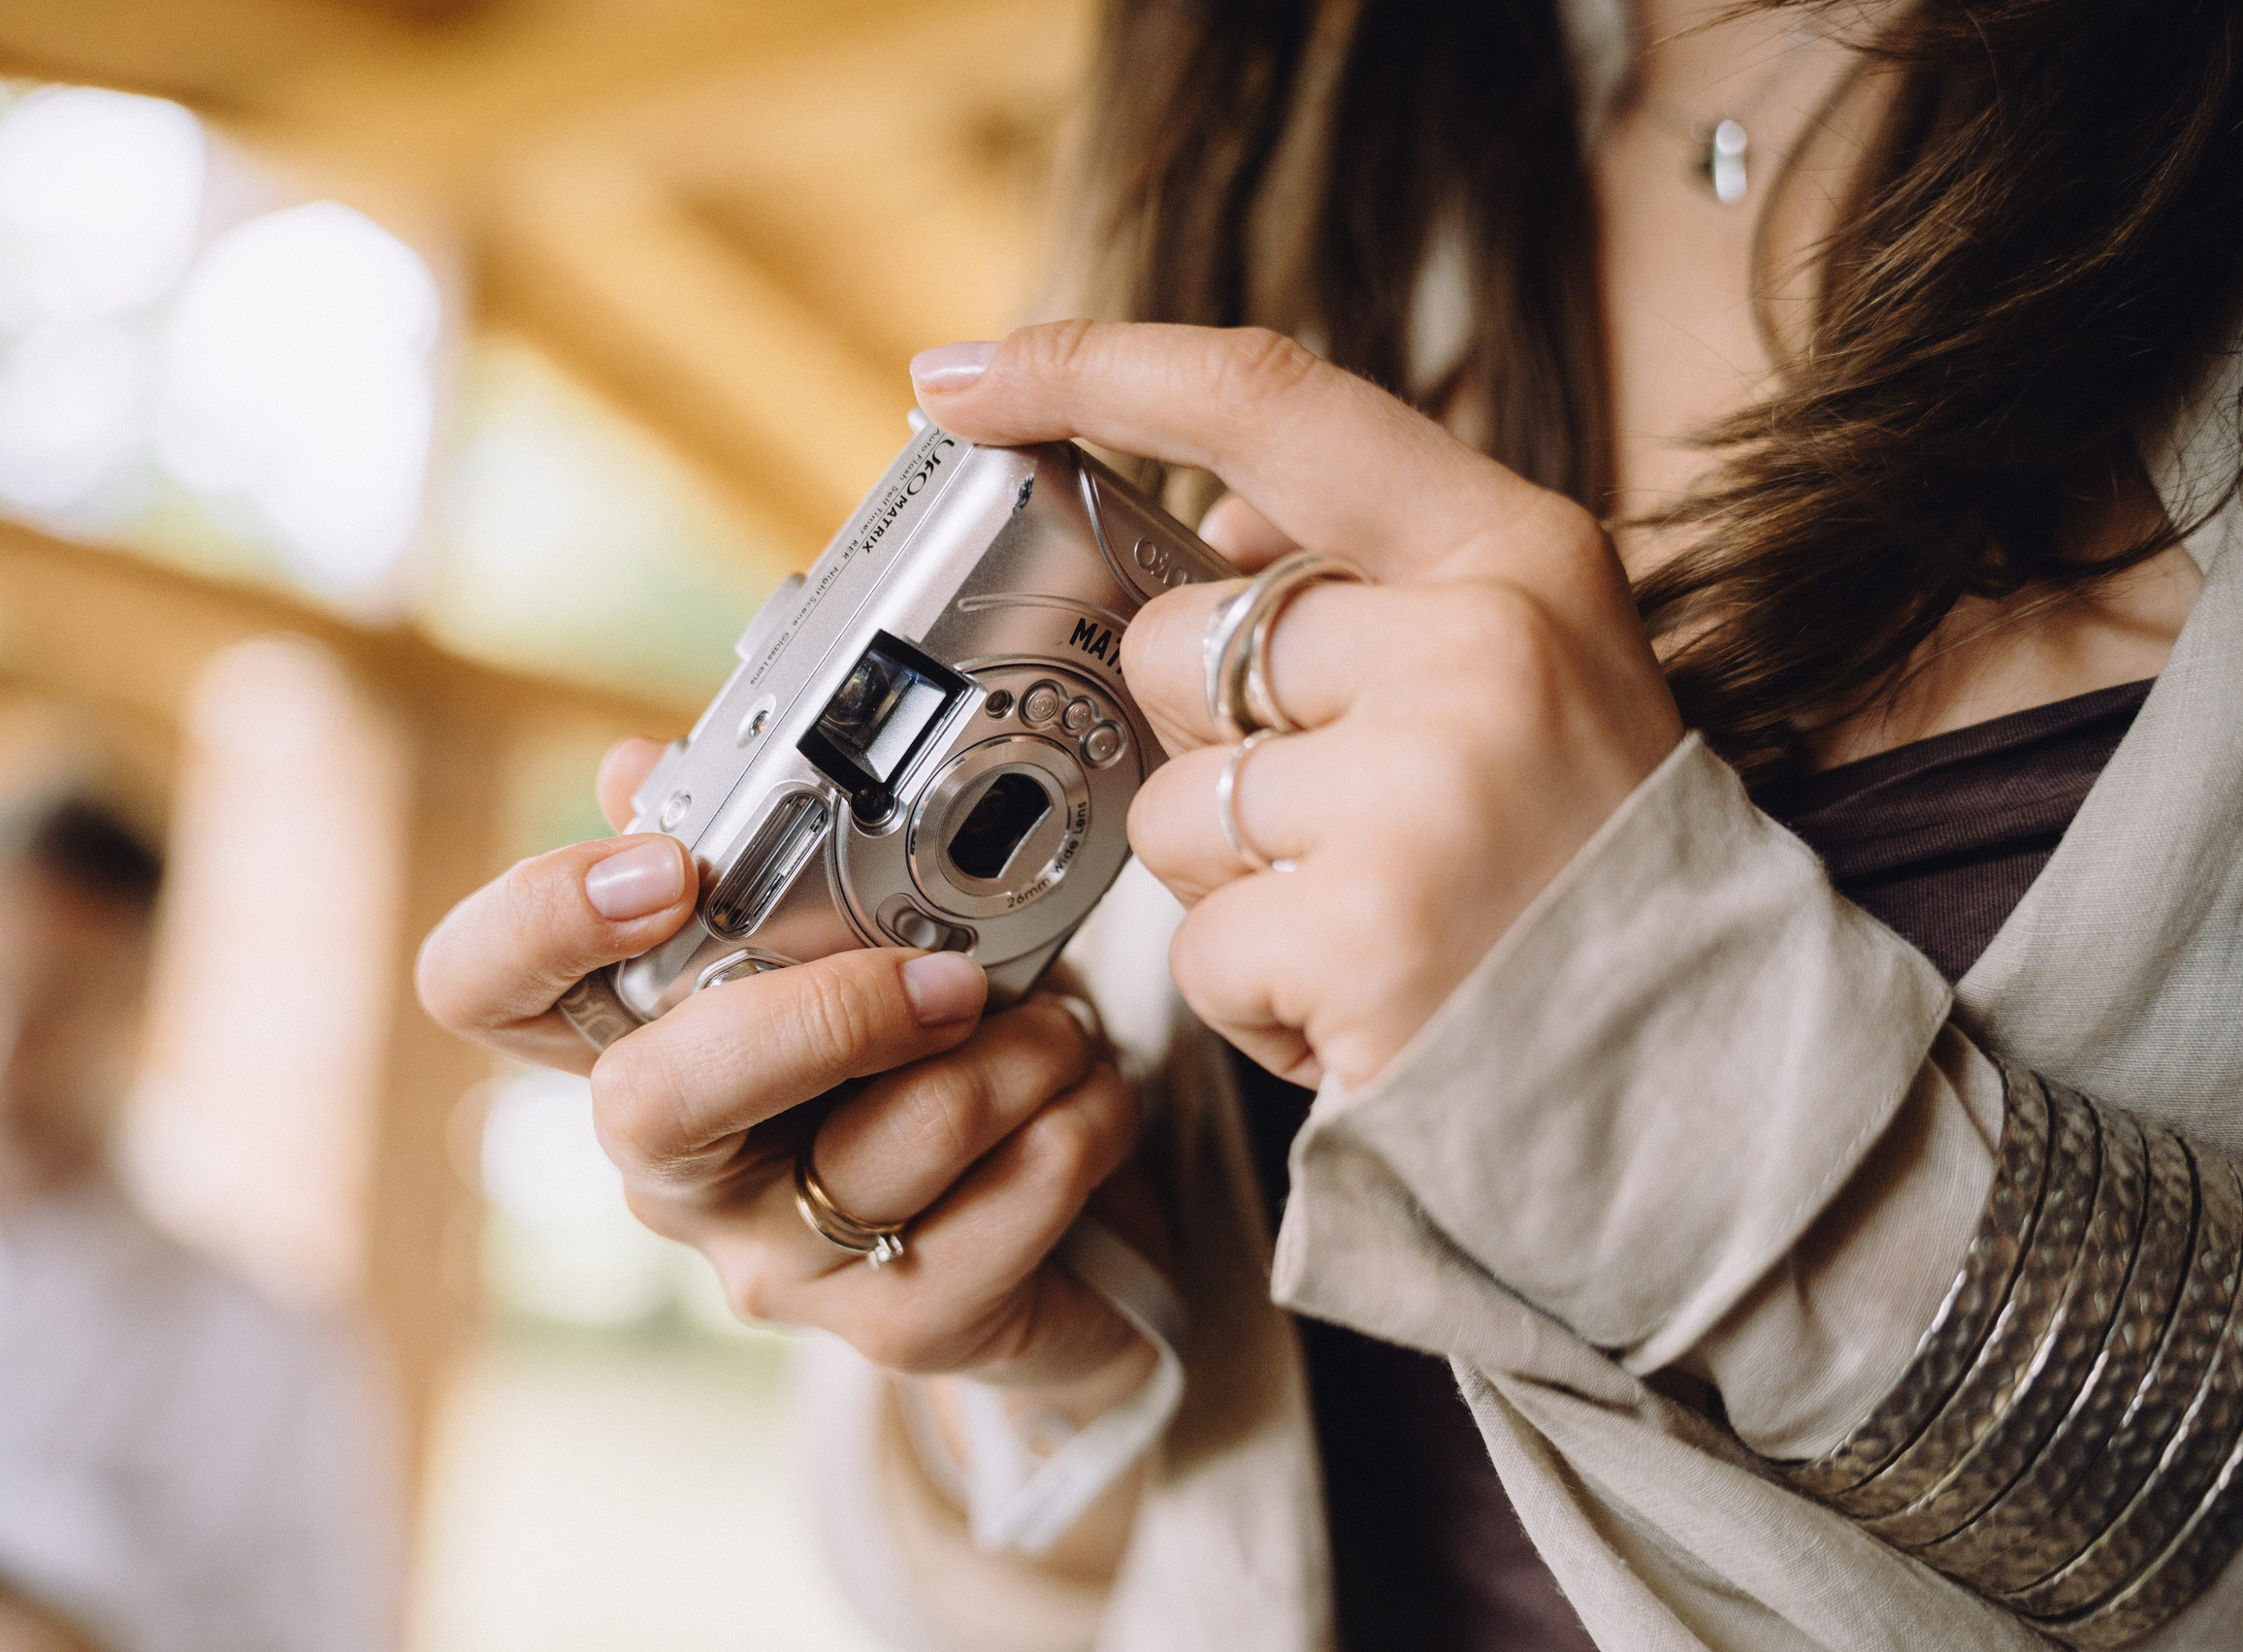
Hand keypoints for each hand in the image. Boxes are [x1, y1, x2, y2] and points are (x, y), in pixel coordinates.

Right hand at [416, 742, 1152, 1393]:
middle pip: (649, 1102)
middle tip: (950, 977)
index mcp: (637, 1040)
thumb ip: (755, 848)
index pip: (481, 987)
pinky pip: (996, 1216)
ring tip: (1064, 1026)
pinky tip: (1092, 1095)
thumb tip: (630, 764)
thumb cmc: (934, 1055)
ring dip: (1010, 1061)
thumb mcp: (854, 933)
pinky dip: (1075, 1126)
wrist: (1072, 1230)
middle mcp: (676, 1166)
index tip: (668, 866)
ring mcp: (775, 1262)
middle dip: (817, 1017)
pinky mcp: (898, 1328)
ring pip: (878, 1150)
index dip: (536, 922)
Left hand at [911, 323, 1683, 1089]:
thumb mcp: (1528, 676)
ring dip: (1237, 889)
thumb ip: (1372, 590)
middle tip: (1346, 825)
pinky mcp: (1363, 933)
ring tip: (1375, 924)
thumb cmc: (1591, 874)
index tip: (961, 375)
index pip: (1268, 401)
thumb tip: (1203, 536)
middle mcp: (1477, 648)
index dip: (1090, 369)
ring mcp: (1423, 790)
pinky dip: (1254, 999)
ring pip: (1171, 808)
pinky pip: (1196, 948)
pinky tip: (1363, 1005)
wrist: (1710, 1080)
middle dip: (1211, 750)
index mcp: (1516, 557)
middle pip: (1177, 645)